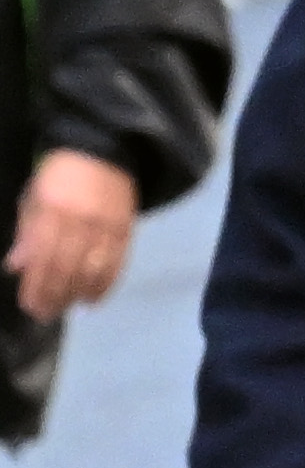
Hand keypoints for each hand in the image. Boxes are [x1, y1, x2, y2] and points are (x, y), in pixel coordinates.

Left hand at [10, 149, 136, 317]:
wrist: (104, 151)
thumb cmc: (59, 174)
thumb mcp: (33, 197)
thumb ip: (26, 232)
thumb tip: (16, 267)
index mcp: (53, 212)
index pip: (42, 258)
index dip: (36, 286)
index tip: (30, 306)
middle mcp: (81, 223)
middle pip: (67, 270)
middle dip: (54, 296)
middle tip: (45, 315)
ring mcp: (107, 227)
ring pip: (93, 271)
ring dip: (79, 295)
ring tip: (68, 309)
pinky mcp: (126, 230)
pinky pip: (117, 263)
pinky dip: (105, 285)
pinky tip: (94, 299)